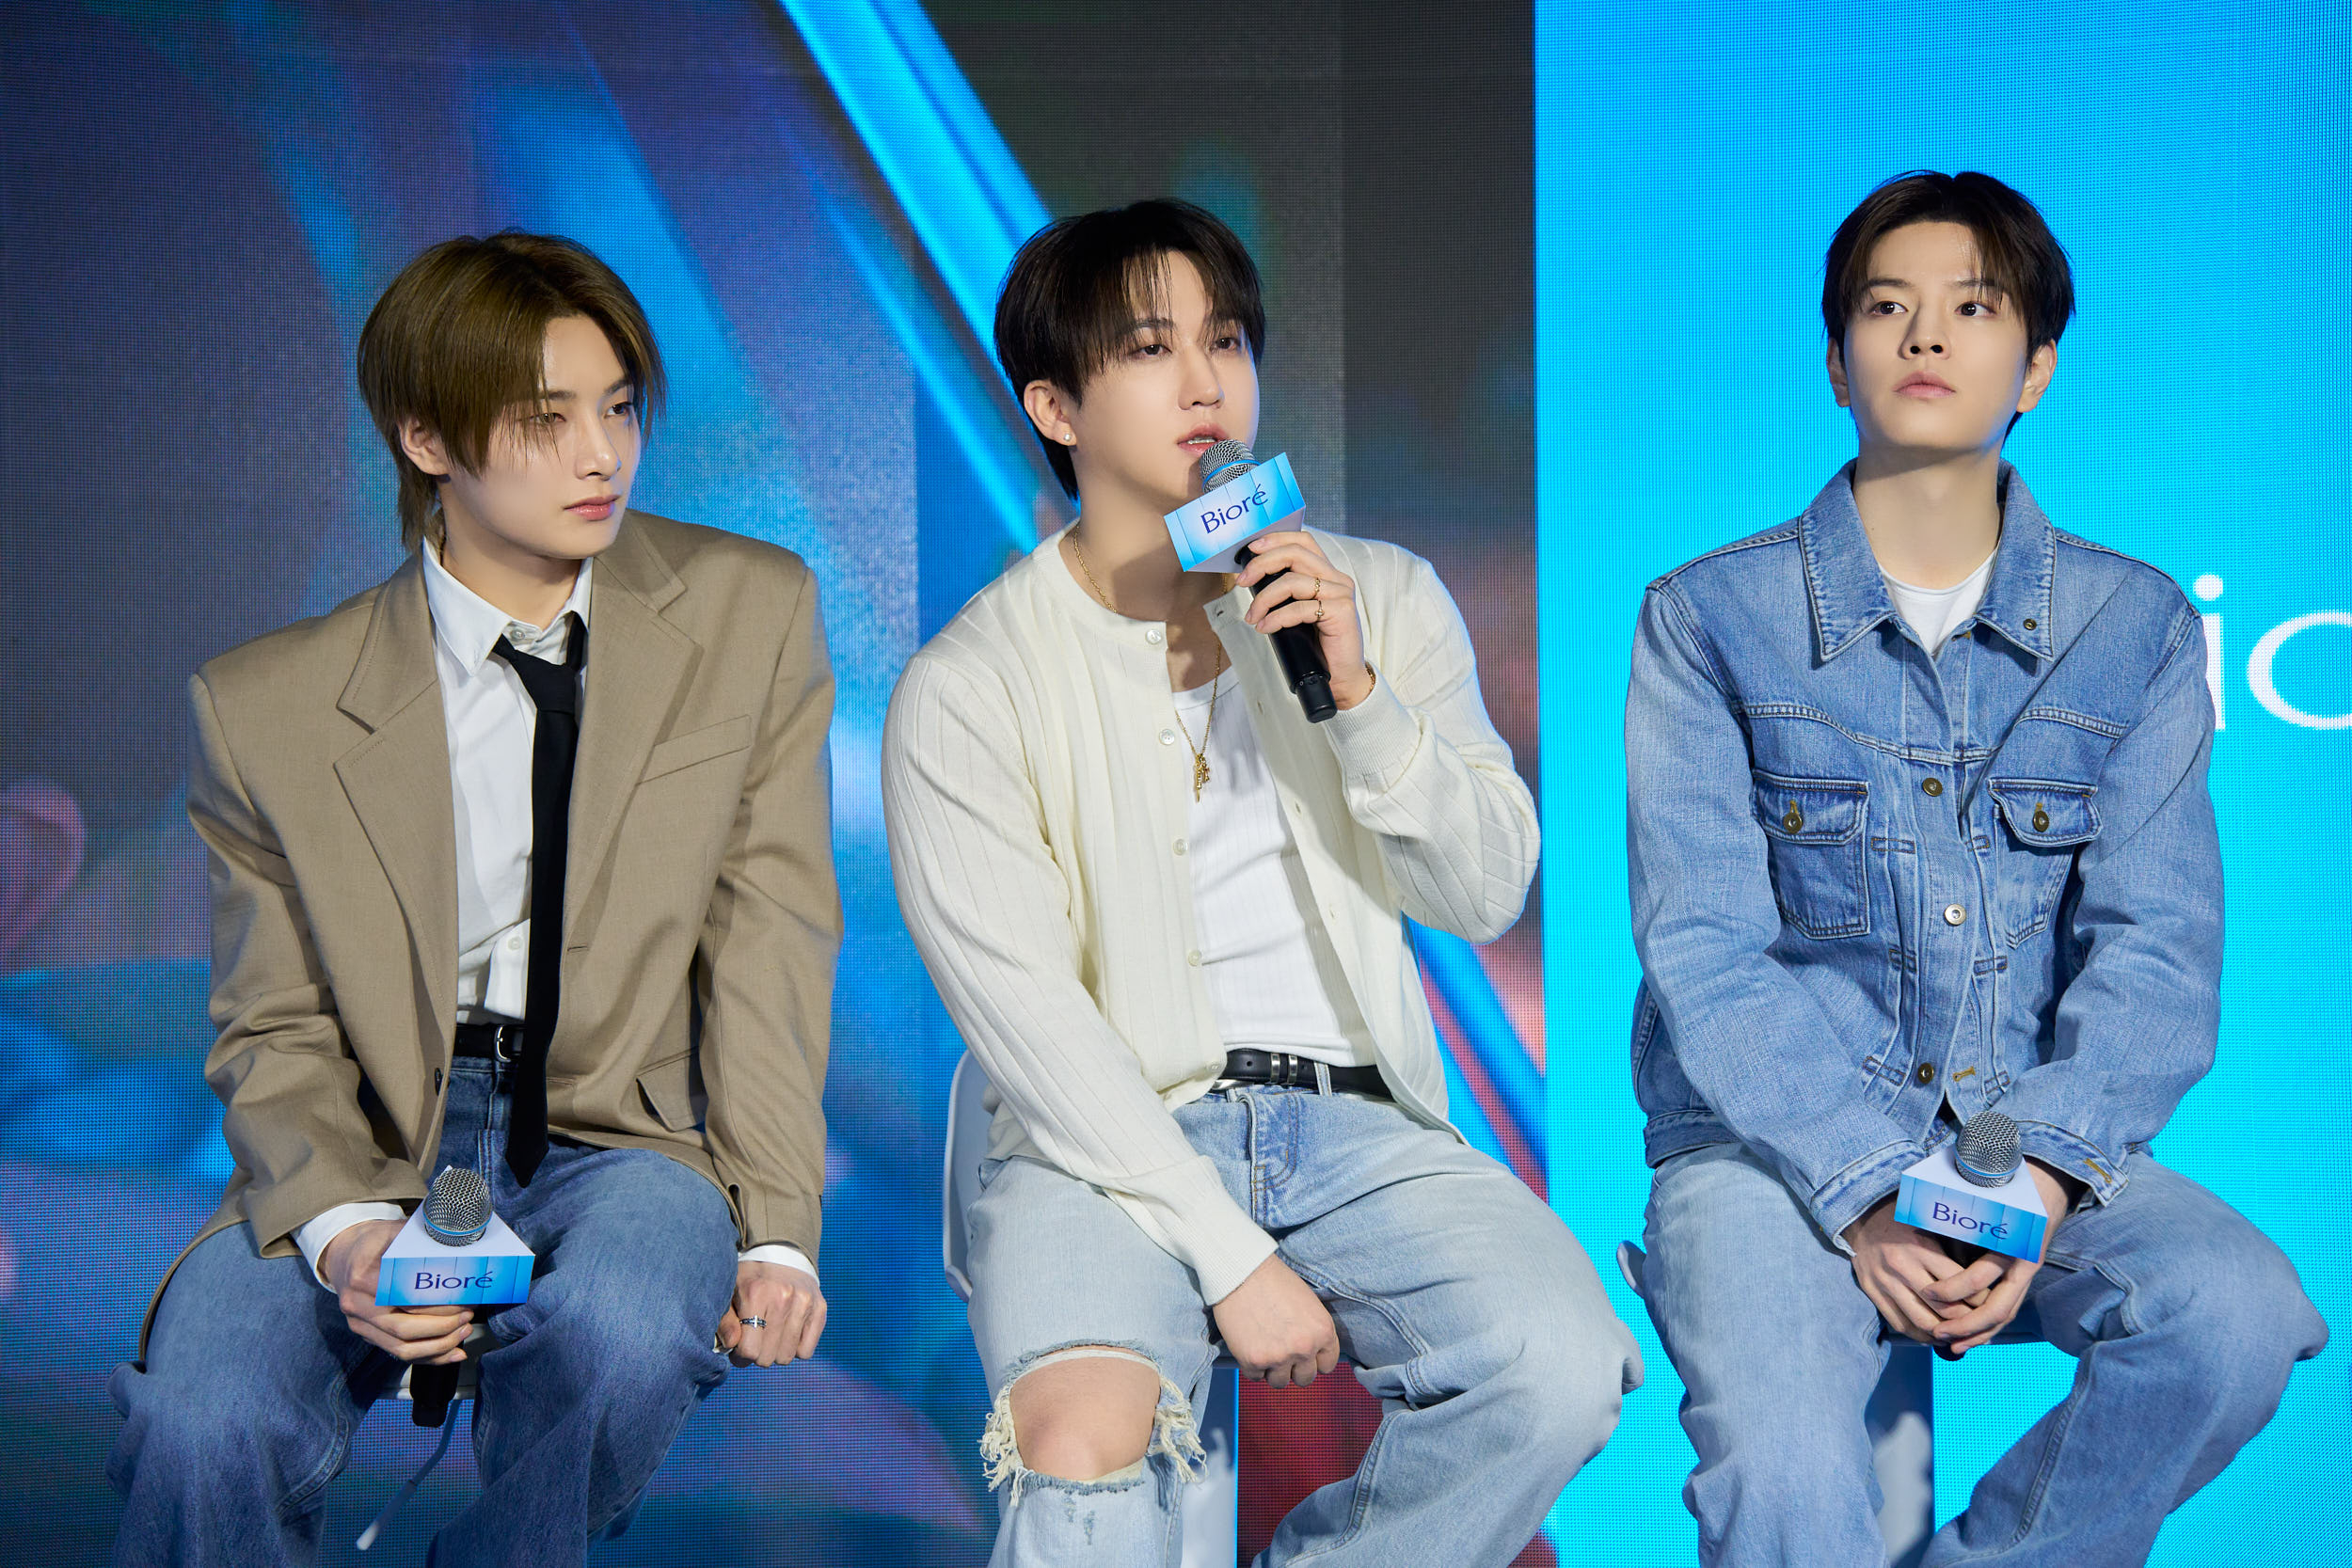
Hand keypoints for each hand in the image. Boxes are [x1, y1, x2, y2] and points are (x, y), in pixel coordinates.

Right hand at [323, 1218, 474, 1364]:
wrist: (344, 1254)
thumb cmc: (376, 1242)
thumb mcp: (396, 1232)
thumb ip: (423, 1241)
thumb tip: (460, 1246)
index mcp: (362, 1277)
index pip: (404, 1298)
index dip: (437, 1303)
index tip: (463, 1298)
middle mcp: (356, 1305)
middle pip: (403, 1328)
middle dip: (442, 1326)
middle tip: (468, 1315)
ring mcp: (360, 1324)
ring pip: (401, 1348)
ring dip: (439, 1345)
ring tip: (464, 1331)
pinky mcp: (367, 1335)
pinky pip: (399, 1354)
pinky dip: (429, 1357)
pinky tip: (453, 1352)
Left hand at [718, 1260, 826, 1367]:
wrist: (782, 1254)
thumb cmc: (750, 1280)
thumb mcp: (729, 1294)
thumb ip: (725, 1321)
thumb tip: (731, 1345)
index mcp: (756, 1293)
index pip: (749, 1350)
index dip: (740, 1355)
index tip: (739, 1346)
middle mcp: (784, 1297)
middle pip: (767, 1357)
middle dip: (756, 1354)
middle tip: (754, 1339)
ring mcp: (805, 1303)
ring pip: (786, 1357)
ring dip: (775, 1352)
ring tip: (769, 1335)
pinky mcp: (820, 1308)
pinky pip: (805, 1351)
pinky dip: (794, 1348)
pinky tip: (786, 1333)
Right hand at [1210, 1253, 1340, 1387]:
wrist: (1242, 1272)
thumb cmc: (1274, 1281)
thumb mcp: (1308, 1304)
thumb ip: (1312, 1331)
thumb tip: (1311, 1353)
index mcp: (1323, 1331)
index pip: (1327, 1365)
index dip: (1313, 1360)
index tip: (1302, 1354)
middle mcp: (1304, 1348)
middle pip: (1305, 1378)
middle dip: (1293, 1368)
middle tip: (1280, 1351)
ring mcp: (1279, 1357)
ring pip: (1279, 1382)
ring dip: (1272, 1369)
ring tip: (1263, 1346)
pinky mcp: (1253, 1361)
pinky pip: (1255, 1376)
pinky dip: (1251, 1365)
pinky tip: (1248, 1344)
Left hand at [1235, 531, 1373, 709]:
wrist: (1341, 676)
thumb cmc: (1318, 645)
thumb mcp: (1298, 611)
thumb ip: (1286, 591)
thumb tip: (1252, 578)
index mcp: (1327, 573)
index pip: (1303, 541)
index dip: (1275, 539)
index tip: (1250, 550)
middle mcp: (1337, 579)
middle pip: (1295, 554)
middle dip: (1262, 564)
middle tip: (1242, 582)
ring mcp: (1341, 594)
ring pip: (1293, 581)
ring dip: (1264, 598)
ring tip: (1253, 616)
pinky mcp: (1342, 612)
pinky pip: (1300, 608)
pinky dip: (1276, 618)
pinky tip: (1265, 628)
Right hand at [1842, 1197, 1985, 1343]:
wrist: (1861, 1221)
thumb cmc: (1903, 1223)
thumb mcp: (1929, 1226)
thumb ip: (1952, 1251)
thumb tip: (1983, 1277)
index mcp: (1921, 1249)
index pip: (1959, 1284)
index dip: (1980, 1299)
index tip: (1991, 1302)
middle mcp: (1903, 1268)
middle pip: (1944, 1309)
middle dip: (1967, 1322)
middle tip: (1980, 1324)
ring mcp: (1886, 1283)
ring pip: (1923, 1322)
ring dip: (1945, 1334)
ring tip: (1960, 1335)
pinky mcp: (1873, 1294)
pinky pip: (1901, 1325)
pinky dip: (1921, 1336)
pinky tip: (1935, 1336)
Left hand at [1915, 1161, 2072, 1354]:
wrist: (2048, 1181)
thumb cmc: (2007, 1186)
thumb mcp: (1985, 1197)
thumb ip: (1960, 1218)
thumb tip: (1921, 1232)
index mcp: (2011, 1242)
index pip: (1981, 1276)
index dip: (1953, 1289)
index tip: (1928, 1293)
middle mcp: (2023, 1263)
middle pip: (1997, 1307)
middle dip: (1966, 1324)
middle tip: (1938, 1333)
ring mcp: (2027, 1272)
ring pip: (2005, 1314)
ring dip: (1978, 1332)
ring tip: (1951, 1345)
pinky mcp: (2024, 1277)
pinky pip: (2007, 1307)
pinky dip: (1989, 1324)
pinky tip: (1970, 1337)